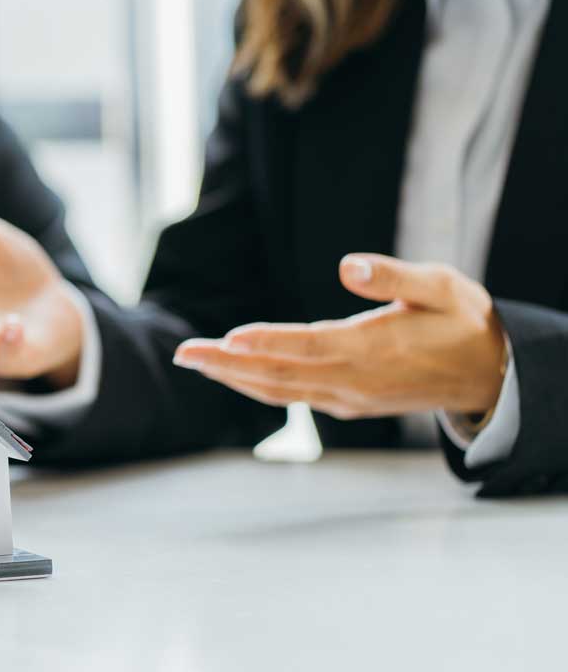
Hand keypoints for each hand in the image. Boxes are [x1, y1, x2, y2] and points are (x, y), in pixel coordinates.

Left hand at [173, 254, 507, 416]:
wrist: (490, 374)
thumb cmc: (463, 321)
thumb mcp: (443, 286)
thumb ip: (395, 275)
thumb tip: (349, 266)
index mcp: (375, 347)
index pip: (310, 344)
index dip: (267, 342)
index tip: (227, 337)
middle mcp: (356, 380)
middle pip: (280, 374)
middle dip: (226, 363)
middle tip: (182, 353)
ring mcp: (349, 397)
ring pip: (280, 391)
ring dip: (232, 377)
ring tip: (193, 362)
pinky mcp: (348, 404)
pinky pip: (293, 398)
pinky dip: (257, 387)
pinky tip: (232, 375)